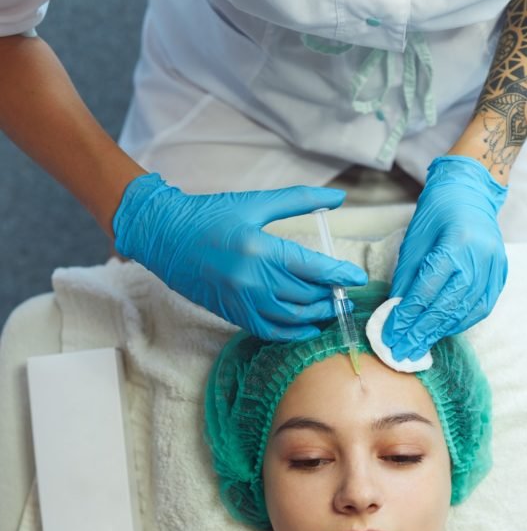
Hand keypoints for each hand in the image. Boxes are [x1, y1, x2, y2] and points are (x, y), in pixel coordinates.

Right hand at [113, 174, 367, 339]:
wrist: (164, 236)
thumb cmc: (209, 215)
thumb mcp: (255, 202)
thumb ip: (298, 200)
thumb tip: (338, 198)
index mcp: (260, 248)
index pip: (312, 267)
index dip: (339, 274)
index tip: (358, 277)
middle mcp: (252, 279)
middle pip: (306, 295)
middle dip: (331, 295)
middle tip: (347, 291)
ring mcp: (241, 300)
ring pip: (291, 317)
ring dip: (317, 315)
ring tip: (332, 307)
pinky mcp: (232, 312)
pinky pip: (269, 330)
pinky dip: (292, 332)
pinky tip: (307, 326)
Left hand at [382, 155, 507, 358]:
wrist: (472, 190)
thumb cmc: (438, 211)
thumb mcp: (414, 240)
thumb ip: (407, 277)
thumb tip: (395, 312)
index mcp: (455, 244)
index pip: (426, 291)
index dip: (406, 318)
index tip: (390, 337)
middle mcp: (479, 258)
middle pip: (446, 306)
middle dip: (420, 333)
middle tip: (402, 353)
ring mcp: (494, 267)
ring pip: (465, 311)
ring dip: (440, 333)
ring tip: (419, 347)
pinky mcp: (500, 273)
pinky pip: (481, 307)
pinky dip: (461, 323)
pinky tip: (443, 332)